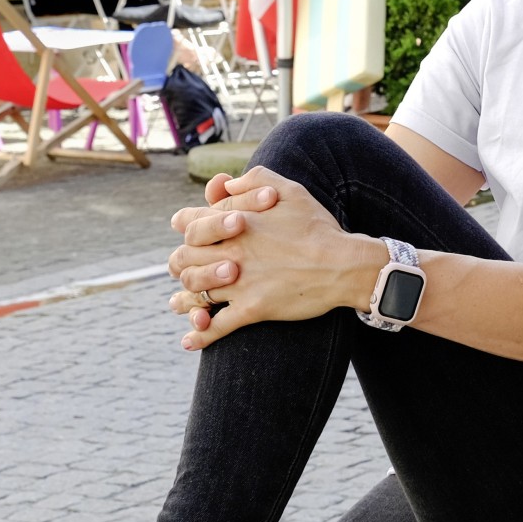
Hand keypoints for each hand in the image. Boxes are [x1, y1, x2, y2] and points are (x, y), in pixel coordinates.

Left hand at [163, 167, 379, 349]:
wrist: (344, 264)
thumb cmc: (318, 226)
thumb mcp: (289, 190)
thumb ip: (253, 180)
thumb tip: (225, 184)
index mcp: (235, 222)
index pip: (189, 223)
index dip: (184, 226)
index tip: (184, 232)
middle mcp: (231, 252)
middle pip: (184, 258)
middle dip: (181, 263)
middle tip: (185, 268)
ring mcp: (239, 282)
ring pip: (195, 291)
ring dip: (185, 299)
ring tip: (179, 305)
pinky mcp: (252, 309)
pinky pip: (216, 325)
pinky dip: (200, 335)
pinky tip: (189, 341)